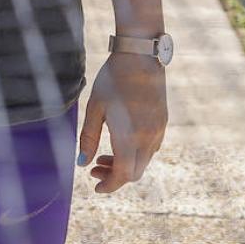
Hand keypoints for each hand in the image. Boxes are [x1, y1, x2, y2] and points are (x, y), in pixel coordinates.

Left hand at [77, 53, 167, 193]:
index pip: (122, 175)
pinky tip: (121, 143)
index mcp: (130, 137)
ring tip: (102, 155)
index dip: (109, 185)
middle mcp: (148, 138)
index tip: (95, 187)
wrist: (140, 56)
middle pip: (134, 173)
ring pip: (143, 161)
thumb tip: (82, 163)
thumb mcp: (94, 108)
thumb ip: (88, 137)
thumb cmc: (113, 80)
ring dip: (125, 164)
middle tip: (94, 168)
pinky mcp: (162, 122)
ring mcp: (158, 130)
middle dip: (114, 176)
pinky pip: (151, 148)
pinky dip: (135, 154)